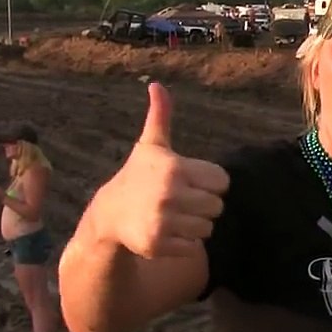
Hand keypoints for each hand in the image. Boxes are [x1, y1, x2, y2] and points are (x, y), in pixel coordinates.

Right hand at [91, 83, 230, 257]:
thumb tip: (157, 85)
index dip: (209, 184)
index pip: (222, 182)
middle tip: (179, 202)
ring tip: (172, 217)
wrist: (108, 216)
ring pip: (208, 228)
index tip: (189, 183)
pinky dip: (184, 243)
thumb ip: (160, 116)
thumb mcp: (150, 146)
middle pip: (217, 206)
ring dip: (194, 226)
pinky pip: (194, 247)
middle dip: (203, 206)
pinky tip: (166, 232)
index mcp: (175, 168)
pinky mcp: (159, 244)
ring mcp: (163, 220)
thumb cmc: (137, 177)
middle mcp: (169, 193)